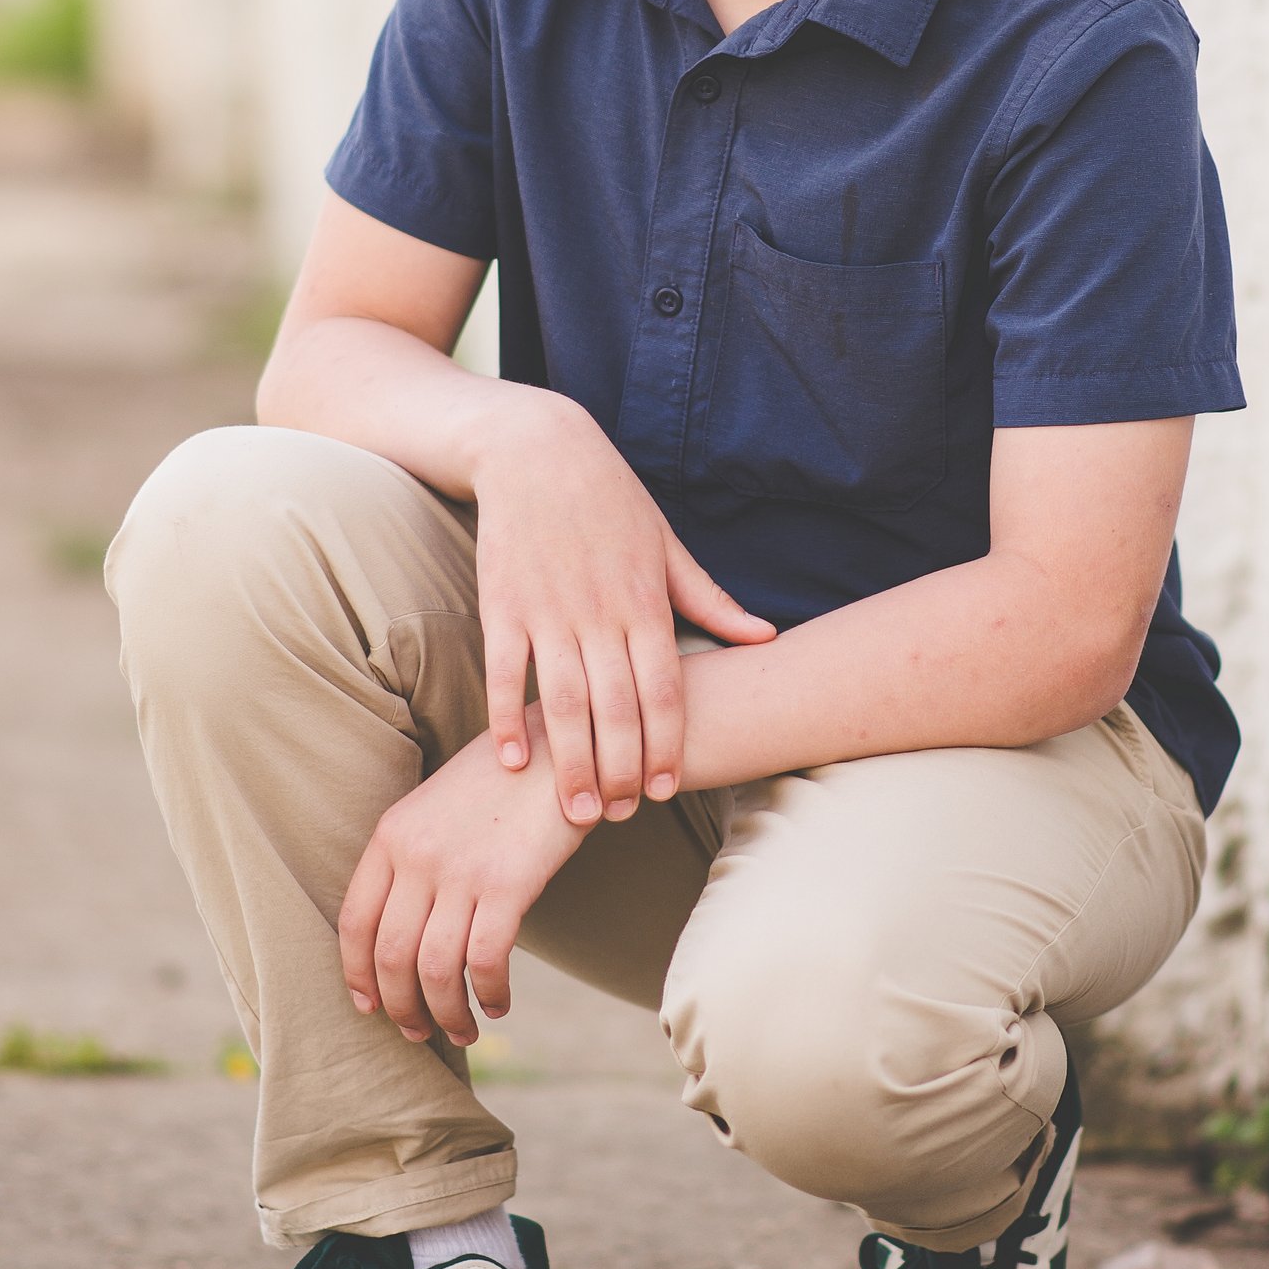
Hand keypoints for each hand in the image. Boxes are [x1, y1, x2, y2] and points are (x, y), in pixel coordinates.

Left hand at [339, 720, 588, 1047]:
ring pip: (435, 968)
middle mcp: (417, 855)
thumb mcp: (438, 807)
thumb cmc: (503, 780)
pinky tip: (498, 1002)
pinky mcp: (508, 884)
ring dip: (445, 1013)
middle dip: (400, 1006)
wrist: (562, 743)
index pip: (354, 921)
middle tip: (418, 1032)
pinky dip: (488, 994)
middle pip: (390, 955)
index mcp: (392, 835)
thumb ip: (414, 857)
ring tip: (462, 1031)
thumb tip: (406, 929)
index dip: (358, 974)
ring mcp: (460, 870)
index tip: (369, 1005)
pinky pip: (485, 961)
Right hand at [468, 394, 770, 823]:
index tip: (662, 790)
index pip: (664, 690)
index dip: (665, 745)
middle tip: (615, 818)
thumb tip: (766, 639)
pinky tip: (511, 761)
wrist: (537, 450)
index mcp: (646, 603)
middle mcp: (600, 614)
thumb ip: (711, 600)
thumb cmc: (611, 500)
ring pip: (565, 702)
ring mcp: (549, 612)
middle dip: (619, 771)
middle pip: (616, 709)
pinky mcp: (503, 606)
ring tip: (574, 811)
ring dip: (569, 762)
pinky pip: (506, 673)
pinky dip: (508, 718)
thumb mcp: (668, 545)